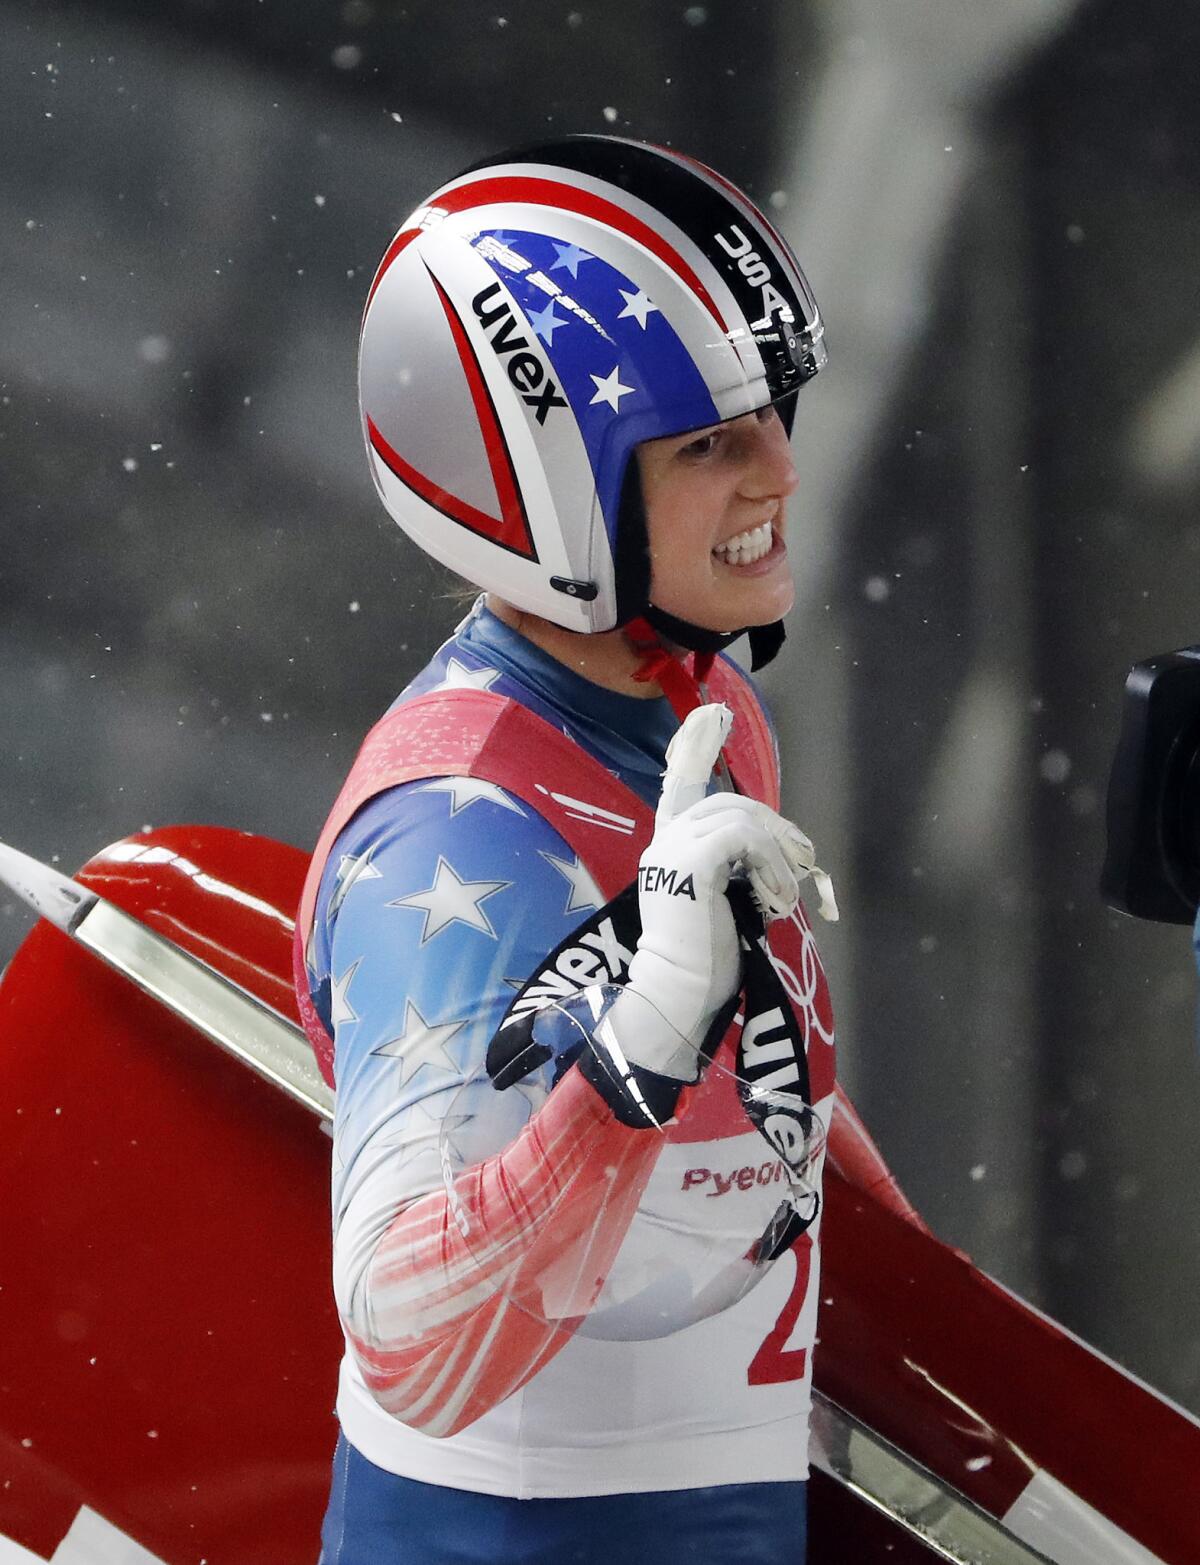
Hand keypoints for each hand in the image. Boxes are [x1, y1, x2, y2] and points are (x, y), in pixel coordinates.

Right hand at [612, 704, 820, 1079]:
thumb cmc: (705, 962)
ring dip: (776, 852)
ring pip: (742, 817)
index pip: (680, 784)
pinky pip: (744, 837)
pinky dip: (768, 864)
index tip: (712, 716)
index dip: (695, 748)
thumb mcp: (724, 903)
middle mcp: (666, 841)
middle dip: (776, 830)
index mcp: (670, 849)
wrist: (679, 995)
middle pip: (732, 805)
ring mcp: (673, 849)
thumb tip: (773, 850)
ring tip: (783, 893)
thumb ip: (735, 869)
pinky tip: (772, 897)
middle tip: (802, 863)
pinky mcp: (689, 863)